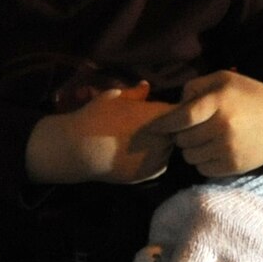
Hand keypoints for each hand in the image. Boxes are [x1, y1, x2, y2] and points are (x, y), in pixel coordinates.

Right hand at [25, 83, 173, 184]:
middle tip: (153, 125)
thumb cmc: (96, 117)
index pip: (182, 112)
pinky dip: (153, 159)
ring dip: (162, 144)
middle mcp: (163, 139)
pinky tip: (137, 152)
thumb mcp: (114, 97)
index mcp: (158, 116)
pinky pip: (159, 164)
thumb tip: (146, 86)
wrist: (80, 149)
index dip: (177, 110)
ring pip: (169, 149)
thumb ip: (135, 94)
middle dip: (170, 128)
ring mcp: (156, 159)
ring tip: (144, 139)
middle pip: (179, 132)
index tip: (167, 109)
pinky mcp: (148, 175)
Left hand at [147, 71, 262, 177]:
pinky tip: (214, 149)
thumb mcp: (224, 80)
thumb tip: (175, 105)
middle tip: (191, 129)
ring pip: (190, 156)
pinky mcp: (233, 166)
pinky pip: (202, 168)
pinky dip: (202, 161)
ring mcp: (229, 149)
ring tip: (204, 138)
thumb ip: (196, 86)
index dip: (164, 124)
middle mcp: (223, 126)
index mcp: (220, 102)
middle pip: (182, 139)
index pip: (182, 117)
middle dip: (181, 135)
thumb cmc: (249, 96)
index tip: (153, 127)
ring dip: (191, 149)